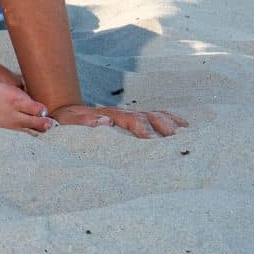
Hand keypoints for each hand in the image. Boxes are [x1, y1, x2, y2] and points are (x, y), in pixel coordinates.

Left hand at [46, 102, 189, 138]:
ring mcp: (131, 114)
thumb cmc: (67, 122)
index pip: (132, 120)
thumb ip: (84, 122)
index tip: (154, 141)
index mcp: (110, 115)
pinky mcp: (135, 119)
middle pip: (149, 116)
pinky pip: (157, 116)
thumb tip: (106, 122)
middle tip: (179, 141)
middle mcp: (124, 113)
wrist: (65, 112)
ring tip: (189, 134)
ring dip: (172, 123)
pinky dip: (172, 119)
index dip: (143, 130)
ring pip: (156, 115)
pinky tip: (186, 126)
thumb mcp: (69, 123)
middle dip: (165, 127)